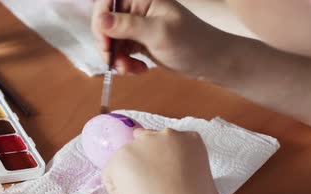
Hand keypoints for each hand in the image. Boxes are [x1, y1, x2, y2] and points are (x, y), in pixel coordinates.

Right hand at [91, 0, 229, 77]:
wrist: (210, 61)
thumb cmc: (190, 43)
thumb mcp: (158, 33)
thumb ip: (128, 26)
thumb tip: (101, 20)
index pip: (107, 2)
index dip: (100, 21)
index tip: (105, 44)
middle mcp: (137, 8)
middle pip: (105, 23)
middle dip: (109, 45)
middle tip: (116, 64)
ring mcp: (137, 25)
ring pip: (112, 40)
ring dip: (117, 58)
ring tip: (130, 70)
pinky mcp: (139, 41)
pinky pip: (121, 51)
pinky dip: (125, 63)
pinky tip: (138, 70)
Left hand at [102, 128, 218, 193]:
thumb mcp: (208, 187)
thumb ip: (194, 175)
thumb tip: (188, 180)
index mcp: (190, 141)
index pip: (172, 142)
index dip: (166, 159)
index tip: (166, 176)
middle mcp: (165, 136)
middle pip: (148, 141)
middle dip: (146, 160)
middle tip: (150, 186)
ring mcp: (141, 145)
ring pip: (129, 158)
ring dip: (130, 174)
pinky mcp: (120, 158)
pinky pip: (111, 172)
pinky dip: (115, 187)